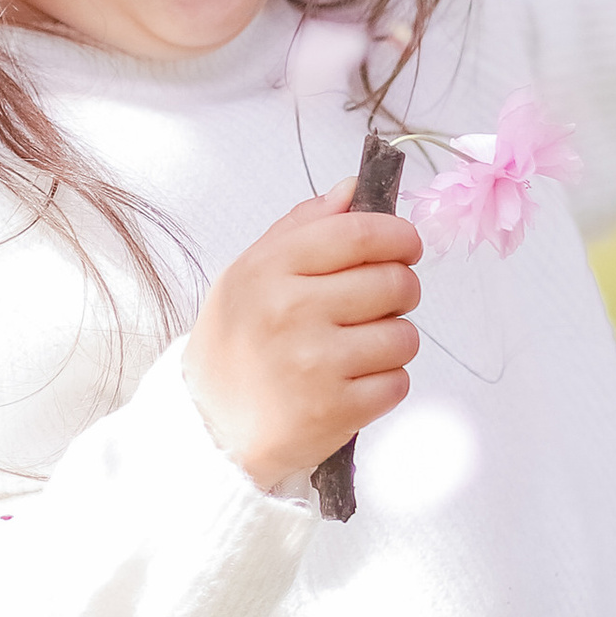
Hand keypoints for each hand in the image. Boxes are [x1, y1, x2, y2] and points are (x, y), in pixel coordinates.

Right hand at [183, 187, 420, 490]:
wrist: (210, 427)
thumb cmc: (236, 344)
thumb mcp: (248, 274)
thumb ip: (300, 228)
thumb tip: (352, 189)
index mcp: (269, 270)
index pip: (360, 233)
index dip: (398, 236)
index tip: (404, 247)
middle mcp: (291, 311)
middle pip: (395, 282)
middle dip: (400, 291)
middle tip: (377, 305)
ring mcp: (315, 364)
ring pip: (405, 335)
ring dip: (392, 342)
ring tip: (358, 350)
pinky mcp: (336, 410)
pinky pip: (399, 382)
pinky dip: (384, 383)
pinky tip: (352, 384)